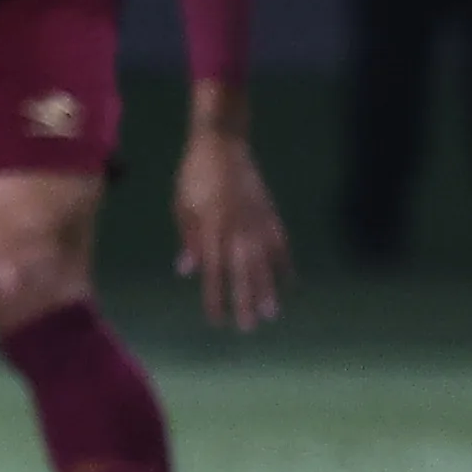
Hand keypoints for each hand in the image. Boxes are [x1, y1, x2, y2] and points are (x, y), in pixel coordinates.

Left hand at [177, 125, 292, 331]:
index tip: (217, 320)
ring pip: (265, 263)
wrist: (222, 144)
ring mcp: (257, 221)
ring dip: (268, 290)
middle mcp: (236, 229)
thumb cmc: (194, 175)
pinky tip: (290, 284)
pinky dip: (285, 265)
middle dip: (244, 301)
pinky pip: (280, 245)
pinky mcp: (270, 213)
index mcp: (210, 228)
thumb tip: (187, 271)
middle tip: (248, 327)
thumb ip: (189, 239)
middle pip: (242, 273)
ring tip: (272, 314)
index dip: (215, 297)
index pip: (212, 271)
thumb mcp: (182, 206)